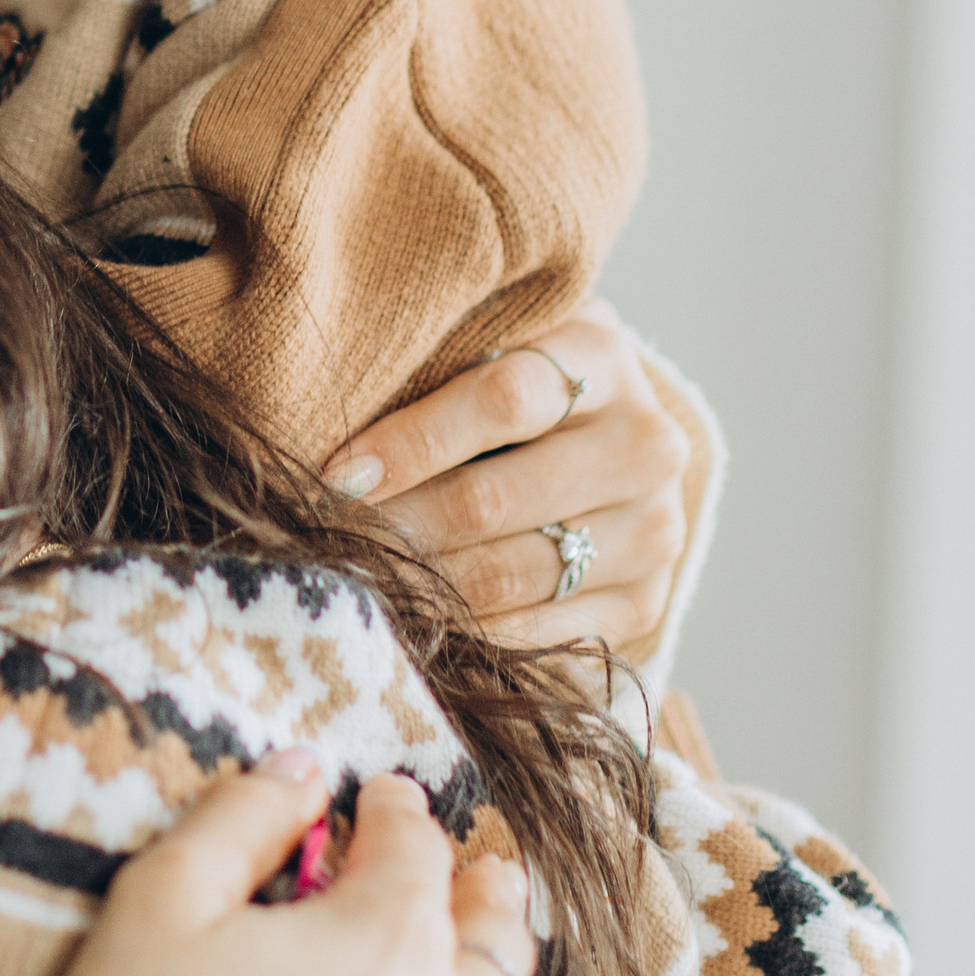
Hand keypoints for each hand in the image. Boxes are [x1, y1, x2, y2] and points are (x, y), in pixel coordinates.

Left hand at [322, 299, 683, 649]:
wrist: (604, 437)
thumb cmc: (510, 375)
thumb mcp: (488, 339)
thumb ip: (433, 356)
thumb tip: (321, 413)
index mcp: (602, 356)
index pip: (502, 399)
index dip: (412, 441)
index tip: (338, 474)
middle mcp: (646, 444)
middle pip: (497, 499)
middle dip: (396, 524)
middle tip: (325, 539)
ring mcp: (653, 529)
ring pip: (512, 573)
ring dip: (419, 582)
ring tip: (350, 580)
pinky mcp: (645, 600)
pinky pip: (538, 635)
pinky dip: (464, 635)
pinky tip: (408, 622)